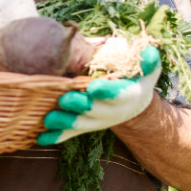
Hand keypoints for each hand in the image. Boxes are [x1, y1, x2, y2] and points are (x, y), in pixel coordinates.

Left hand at [38, 46, 161, 145]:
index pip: (116, 95)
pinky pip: (69, 134)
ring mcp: (96, 121)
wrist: (132, 106)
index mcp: (126, 97)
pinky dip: (56, 137)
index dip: (106, 91)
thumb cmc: (136, 82)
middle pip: (94, 111)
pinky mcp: (84, 126)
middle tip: (64, 99)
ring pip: (79, 125)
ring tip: (48, 119)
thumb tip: (148, 51)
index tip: (93, 87)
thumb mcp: (148, 72)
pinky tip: (40, 139)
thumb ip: (149, 63)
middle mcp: (110, 112)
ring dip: (63, 123)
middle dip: (79, 106)